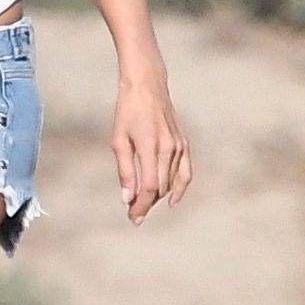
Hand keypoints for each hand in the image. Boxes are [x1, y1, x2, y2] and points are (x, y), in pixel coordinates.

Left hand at [111, 69, 191, 223]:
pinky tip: (171, 200)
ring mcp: (179, 146)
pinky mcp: (184, 143)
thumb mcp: (119, 139)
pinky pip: (185, 172)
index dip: (141, 206)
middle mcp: (168, 148)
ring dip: (158, 197)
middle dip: (146, 203)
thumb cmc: (127, 111)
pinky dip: (179, 188)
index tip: (132, 218)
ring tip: (144, 205)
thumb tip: (127, 198)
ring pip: (170, 182)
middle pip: (160, 188)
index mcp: (150, 146)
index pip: (148, 187)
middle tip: (132, 212)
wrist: (147, 85)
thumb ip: (124, 170)